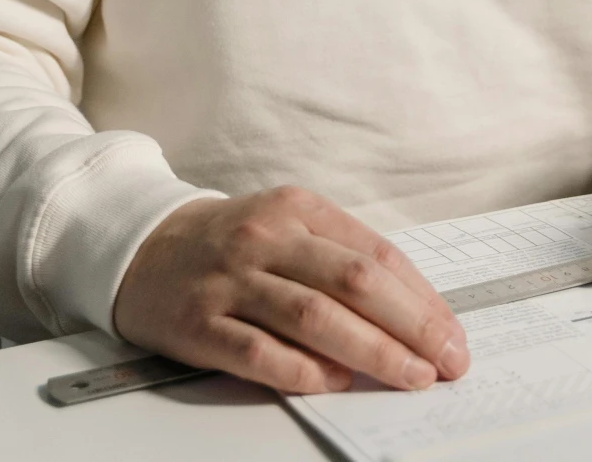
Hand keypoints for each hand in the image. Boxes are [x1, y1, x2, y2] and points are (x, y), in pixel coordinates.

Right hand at [113, 187, 469, 394]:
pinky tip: (336, 382)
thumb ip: (340, 258)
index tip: (452, 333)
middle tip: (447, 359)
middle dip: (412, 325)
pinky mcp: (200, 322)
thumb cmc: (228, 242)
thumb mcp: (287, 226)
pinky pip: (259, 351)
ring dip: (373, 351)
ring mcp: (231, 280)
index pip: (376, 254)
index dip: (422, 298)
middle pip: (354, 282)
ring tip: (411, 376)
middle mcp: (266, 238)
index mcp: (298, 209)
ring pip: (314, 316)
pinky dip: (304, 370)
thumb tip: (411, 311)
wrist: (139, 247)